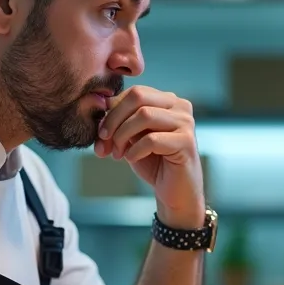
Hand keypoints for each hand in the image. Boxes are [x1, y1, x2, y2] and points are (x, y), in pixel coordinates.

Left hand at [95, 86, 203, 228]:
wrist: (175, 192)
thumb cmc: (154, 163)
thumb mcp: (131, 137)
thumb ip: (119, 121)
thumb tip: (97, 108)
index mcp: (167, 101)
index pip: (134, 92)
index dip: (112, 110)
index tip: (100, 133)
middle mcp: (180, 106)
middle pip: (138, 97)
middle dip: (114, 119)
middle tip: (104, 140)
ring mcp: (185, 123)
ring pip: (144, 115)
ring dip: (123, 135)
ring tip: (118, 153)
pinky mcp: (187, 142)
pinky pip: (152, 139)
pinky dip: (135, 150)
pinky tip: (132, 158)